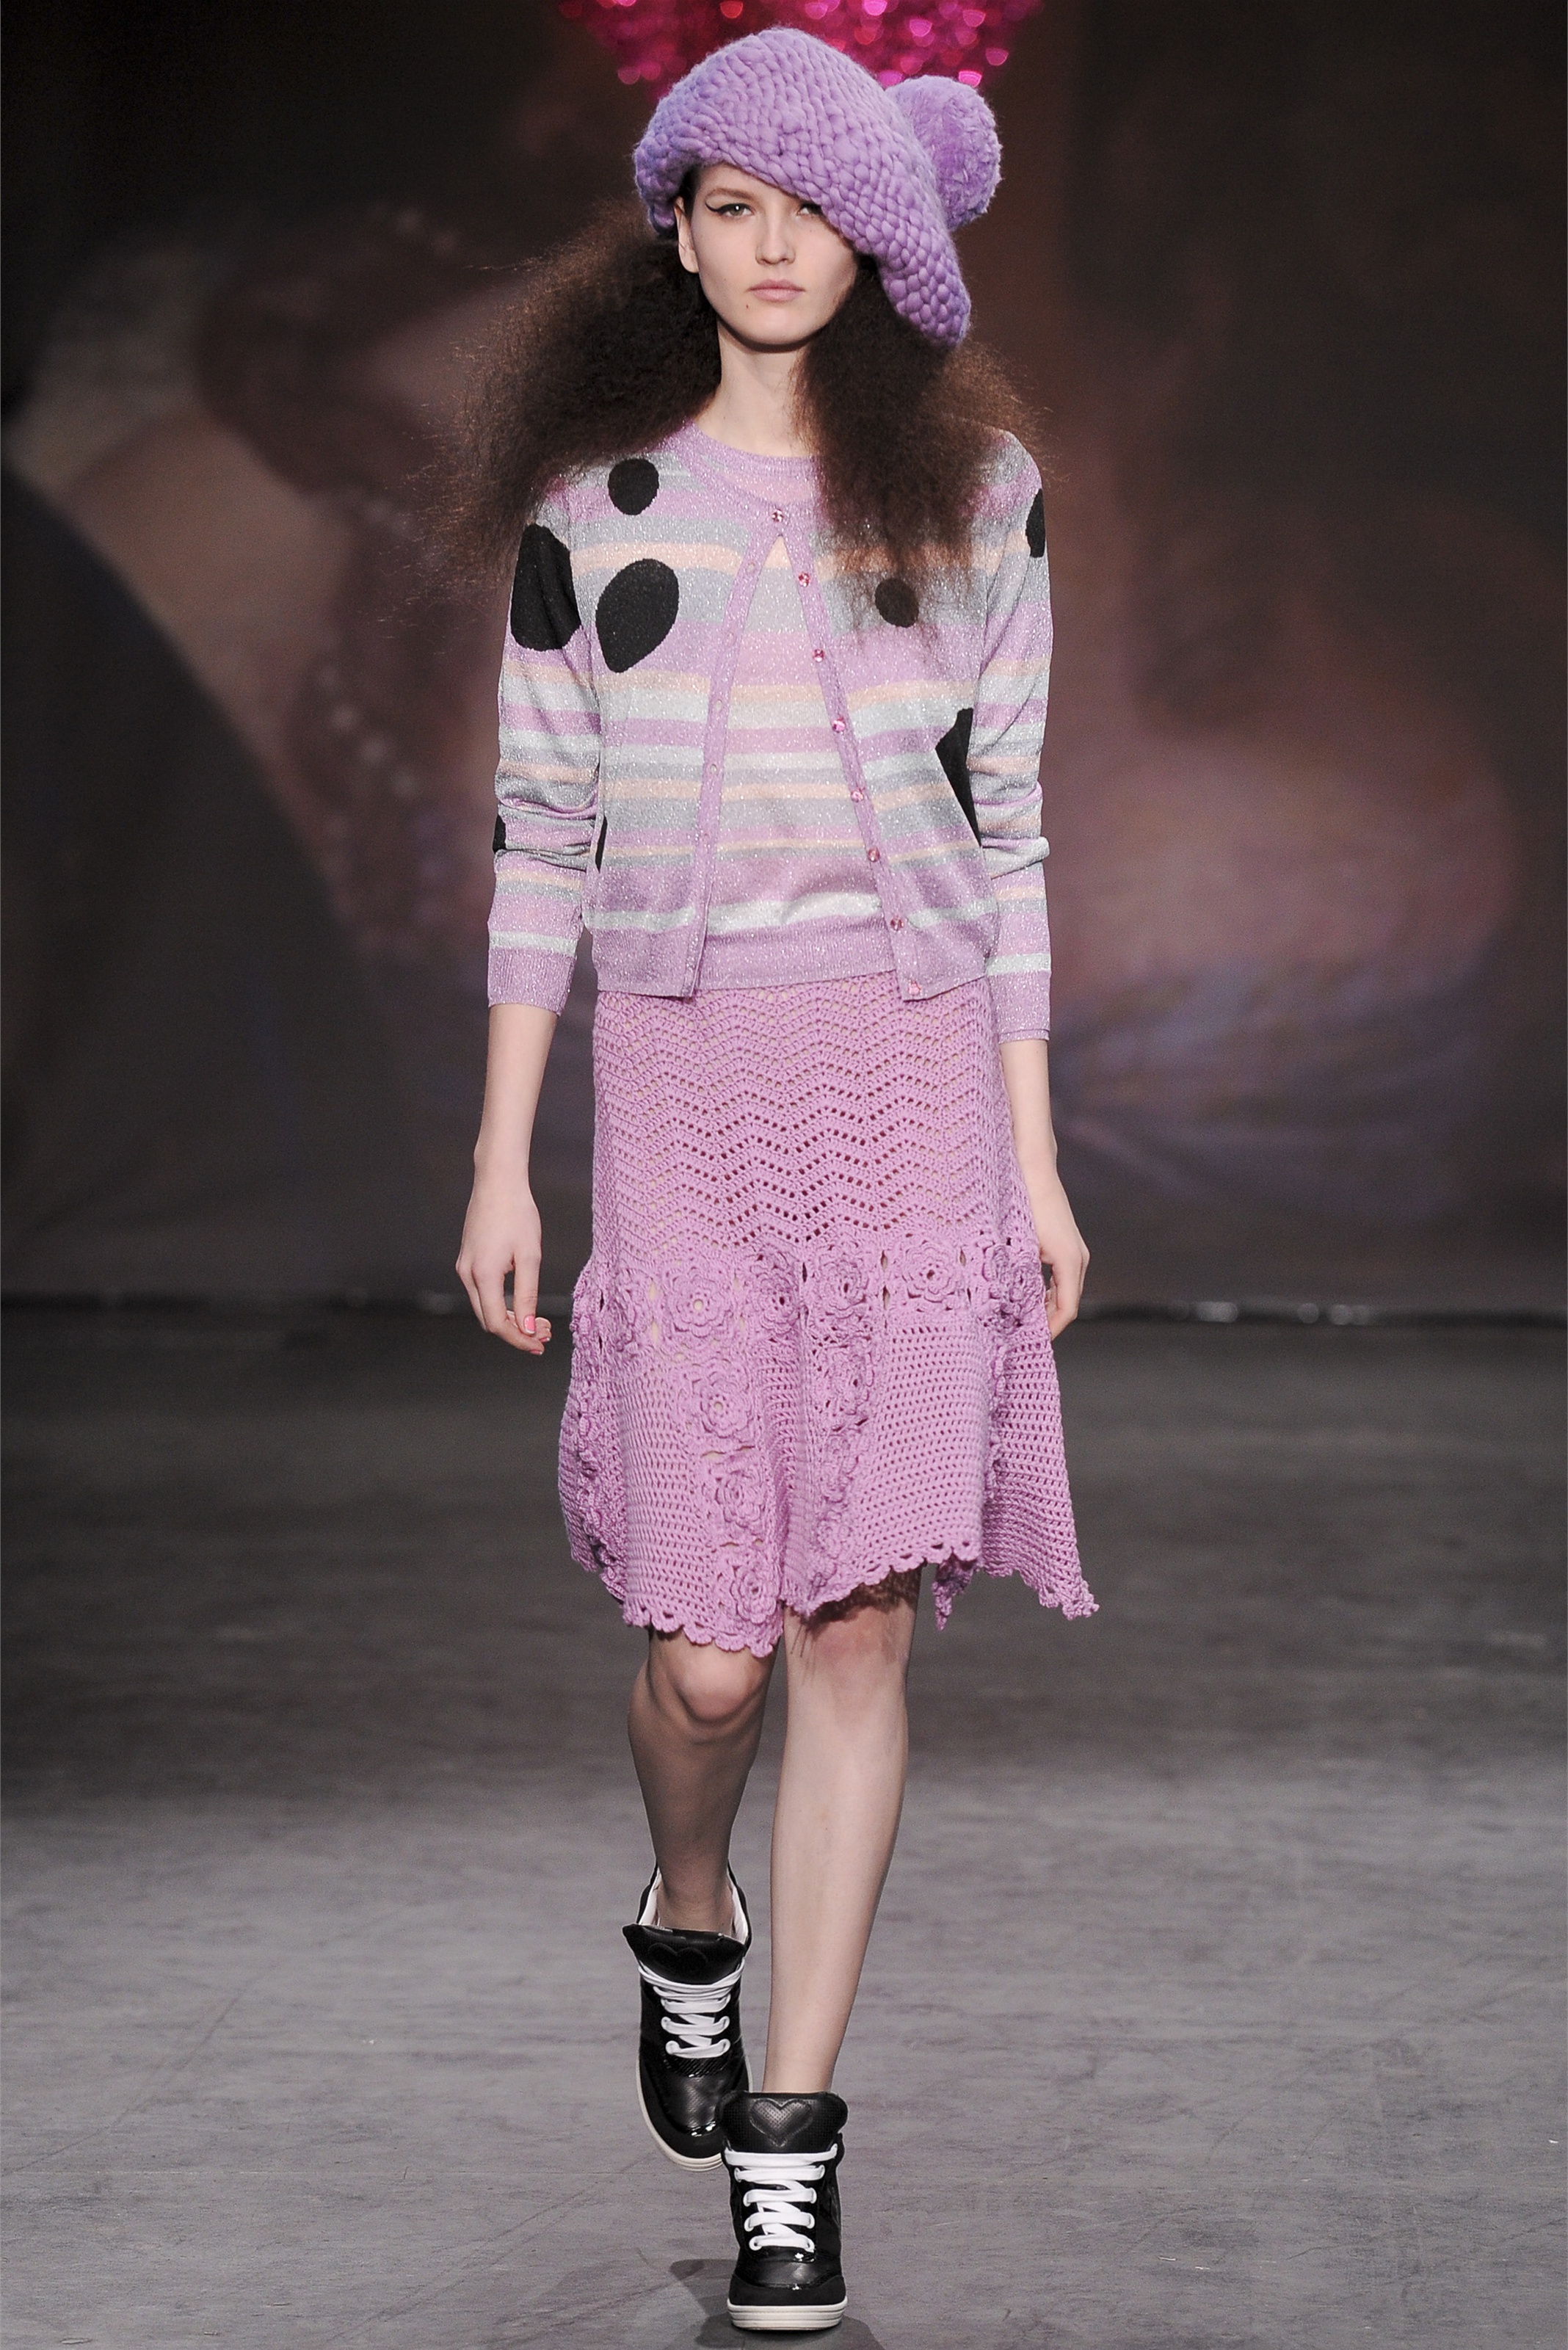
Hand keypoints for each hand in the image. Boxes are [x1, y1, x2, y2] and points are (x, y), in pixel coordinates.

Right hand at [456, 1169, 552, 1354]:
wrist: (498, 1182)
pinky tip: (522, 1301)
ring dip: (510, 1318)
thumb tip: (529, 1327)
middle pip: (488, 1319)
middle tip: (545, 1334)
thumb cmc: (517, 1213)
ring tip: (539, 1320)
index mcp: (483, 1275)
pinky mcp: (468, 1259)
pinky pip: (482, 1292)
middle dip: (517, 1331)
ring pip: (485, 1307)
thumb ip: (528, 1295)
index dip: (518, 1339)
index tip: (539, 1346)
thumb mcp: (530, 1256)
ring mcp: (465, 1266)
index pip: (497, 1323)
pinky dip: (501, 1302)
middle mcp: (467, 1274)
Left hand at [1016, 1158, 1088, 1338]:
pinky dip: (1048, 1292)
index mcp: (1069, 1260)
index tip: (1030, 1342)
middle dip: (1048, 1322)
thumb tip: (1008, 1306)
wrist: (1033, 1169)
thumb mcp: (1017, 1244)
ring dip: (1048, 1307)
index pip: (1067, 1310)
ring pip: (1066, 1291)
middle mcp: (1079, 1258)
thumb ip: (1017, 1276)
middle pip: (1069, 1303)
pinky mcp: (1068, 1245)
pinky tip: (1028, 1297)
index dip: (1050, 1330)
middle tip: (1022, 1336)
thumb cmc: (1023, 1203)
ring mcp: (1076, 1251)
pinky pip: (1062, 1278)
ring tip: (1022, 1321)